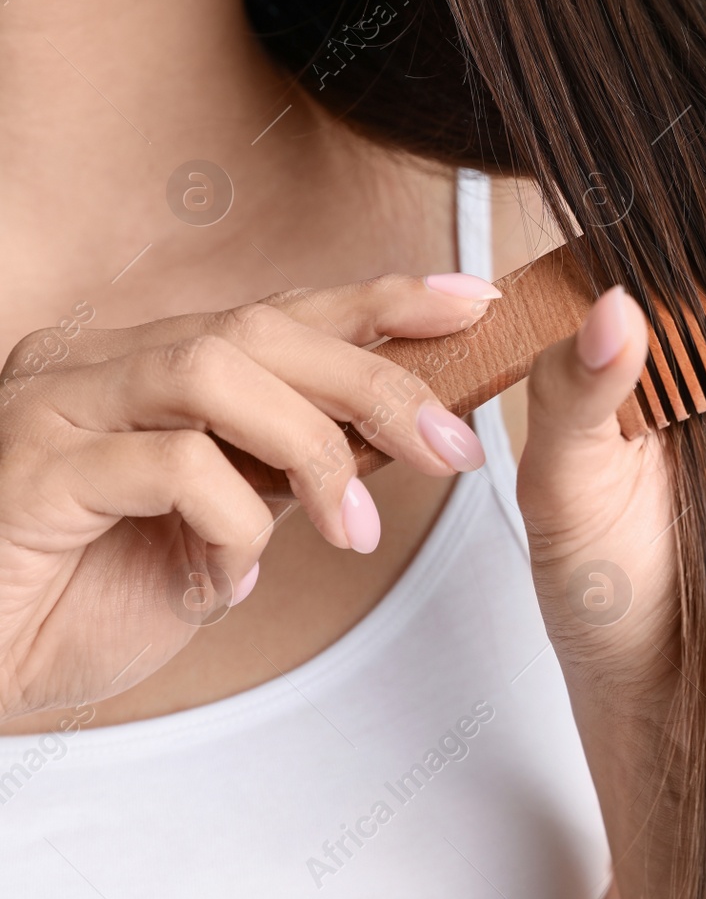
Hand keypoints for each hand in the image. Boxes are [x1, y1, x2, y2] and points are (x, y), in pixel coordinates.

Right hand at [0, 273, 499, 718]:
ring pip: (218, 369)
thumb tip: (398, 433)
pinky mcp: (32, 468)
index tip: (469, 301)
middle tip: (452, 448)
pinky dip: (231, 522)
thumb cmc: (81, 598)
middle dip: (378, 383)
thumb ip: (287, 470)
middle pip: (264, 328)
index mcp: (146, 364)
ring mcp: (58, 405)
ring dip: (315, 448)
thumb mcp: (220, 527)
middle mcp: (99, 362)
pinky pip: (171, 466)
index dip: (382, 300)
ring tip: (355, 532)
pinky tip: (232, 575)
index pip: (281, 311)